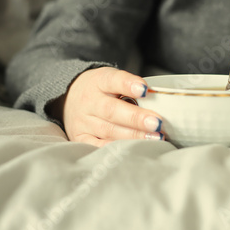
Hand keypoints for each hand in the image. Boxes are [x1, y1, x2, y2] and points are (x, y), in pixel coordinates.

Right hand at [49, 67, 164, 146]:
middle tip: (157, 123)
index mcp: (98, 81)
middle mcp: (88, 101)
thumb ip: (132, 88)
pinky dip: (116, 148)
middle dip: (136, 118)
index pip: (113, 80)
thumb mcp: (112, 80)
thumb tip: (159, 100)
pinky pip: (98, 146)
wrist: (69, 99)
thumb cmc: (101, 91)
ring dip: (133, 136)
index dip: (129, 84)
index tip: (145, 90)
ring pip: (108, 130)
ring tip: (155, 138)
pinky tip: (133, 149)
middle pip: (112, 110)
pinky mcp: (80, 138)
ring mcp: (83, 122)